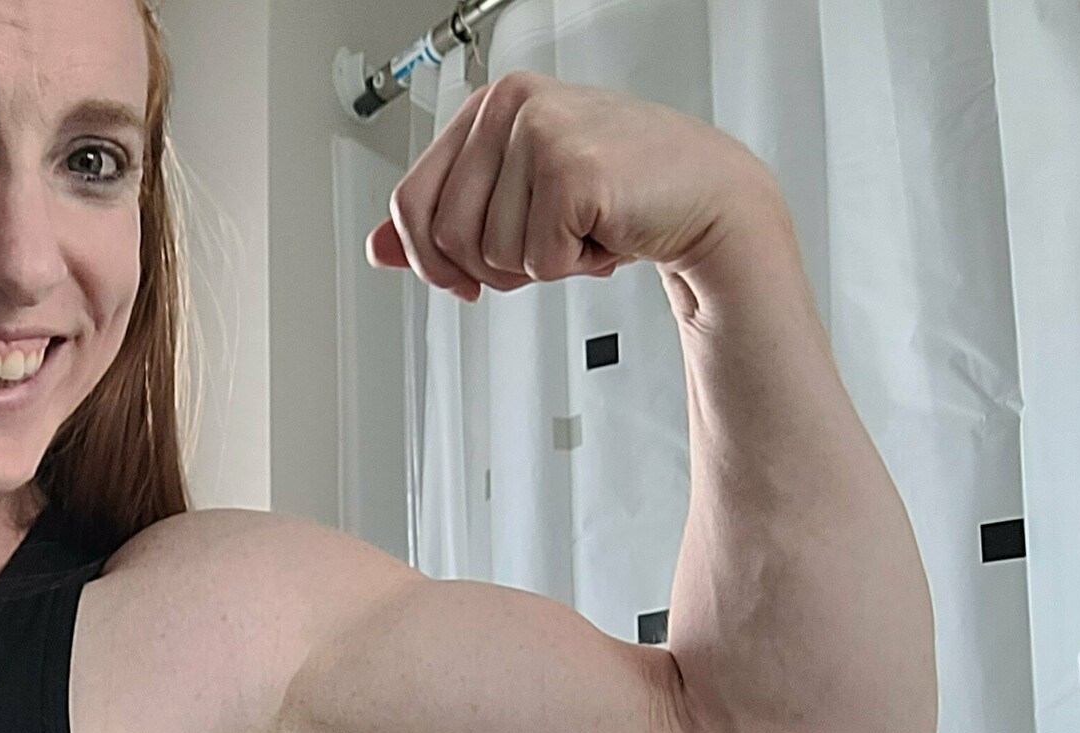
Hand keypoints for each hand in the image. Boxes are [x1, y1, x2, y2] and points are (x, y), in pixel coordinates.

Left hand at [367, 71, 777, 299]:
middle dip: (492, 267)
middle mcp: (510, 106)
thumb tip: (376, 249)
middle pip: (445, 237)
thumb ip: (443, 220)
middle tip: (544, 245)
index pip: (410, 202)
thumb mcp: (514, 201)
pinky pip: (538, 262)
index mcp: (489, 106)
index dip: (428, 260)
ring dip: (540, 265)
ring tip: (581, 229)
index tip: (460, 280)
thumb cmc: (614, 194)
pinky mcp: (572, 170)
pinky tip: (603, 231)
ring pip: (492, 255)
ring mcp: (540, 132)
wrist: (702, 195)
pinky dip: (573, 267)